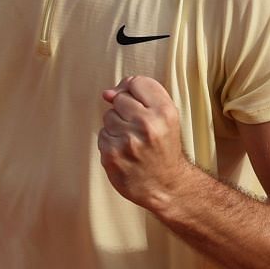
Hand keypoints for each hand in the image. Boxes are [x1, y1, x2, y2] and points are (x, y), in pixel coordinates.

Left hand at [98, 75, 189, 210]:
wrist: (167, 186)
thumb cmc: (164, 147)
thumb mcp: (166, 117)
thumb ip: (142, 96)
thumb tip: (107, 93)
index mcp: (164, 112)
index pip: (137, 82)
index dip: (135, 92)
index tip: (141, 106)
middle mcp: (147, 125)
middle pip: (119, 98)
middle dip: (125, 111)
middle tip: (140, 130)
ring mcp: (127, 141)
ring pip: (108, 116)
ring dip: (116, 127)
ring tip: (133, 142)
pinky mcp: (112, 155)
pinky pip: (102, 135)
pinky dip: (110, 142)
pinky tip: (125, 152)